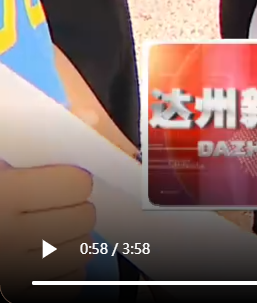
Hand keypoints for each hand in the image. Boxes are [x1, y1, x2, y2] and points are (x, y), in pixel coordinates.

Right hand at [0, 161, 95, 286]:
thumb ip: (21, 161)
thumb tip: (73, 136)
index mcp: (2, 196)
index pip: (74, 184)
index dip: (72, 179)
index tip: (63, 180)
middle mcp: (7, 236)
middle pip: (82, 218)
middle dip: (76, 208)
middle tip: (58, 207)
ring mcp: (12, 271)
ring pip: (79, 253)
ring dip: (74, 241)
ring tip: (54, 233)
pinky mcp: (15, 292)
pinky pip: (67, 284)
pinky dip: (66, 272)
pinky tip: (50, 259)